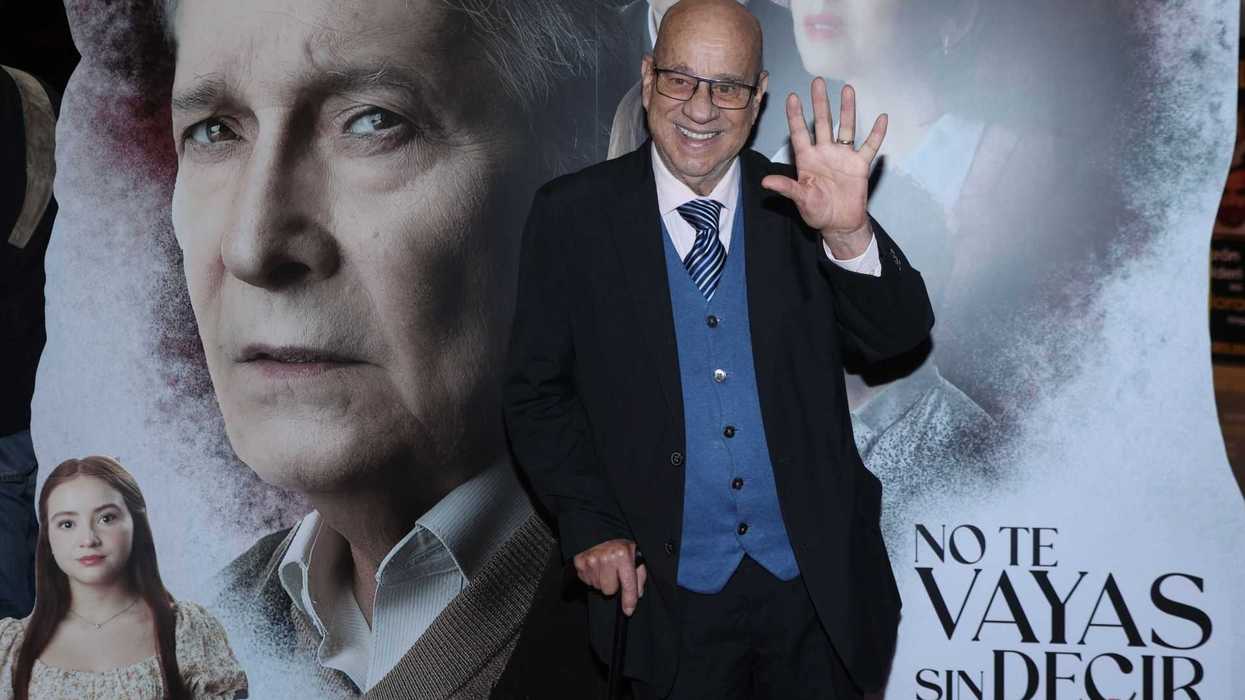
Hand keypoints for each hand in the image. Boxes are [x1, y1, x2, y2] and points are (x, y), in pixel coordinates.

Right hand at [574, 539, 647, 615]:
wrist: (598, 528)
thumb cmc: (618, 542)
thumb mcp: (635, 553)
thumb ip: (639, 575)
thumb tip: (638, 593)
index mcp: (623, 556)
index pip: (627, 584)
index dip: (629, 600)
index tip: (628, 610)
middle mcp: (607, 558)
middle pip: (609, 590)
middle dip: (613, 585)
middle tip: (614, 572)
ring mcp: (591, 561)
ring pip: (598, 587)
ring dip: (602, 580)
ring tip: (604, 567)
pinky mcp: (580, 563)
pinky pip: (587, 581)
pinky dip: (592, 576)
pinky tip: (596, 566)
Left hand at [761, 79, 885, 255]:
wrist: (839, 223)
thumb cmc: (816, 212)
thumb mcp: (800, 199)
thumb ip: (786, 188)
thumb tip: (766, 183)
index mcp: (807, 159)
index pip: (799, 133)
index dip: (795, 115)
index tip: (792, 97)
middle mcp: (824, 153)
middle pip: (822, 123)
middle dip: (820, 102)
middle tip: (818, 82)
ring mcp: (843, 157)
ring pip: (845, 128)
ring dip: (847, 109)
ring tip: (848, 89)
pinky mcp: (860, 165)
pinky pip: (869, 146)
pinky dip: (876, 133)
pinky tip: (882, 118)